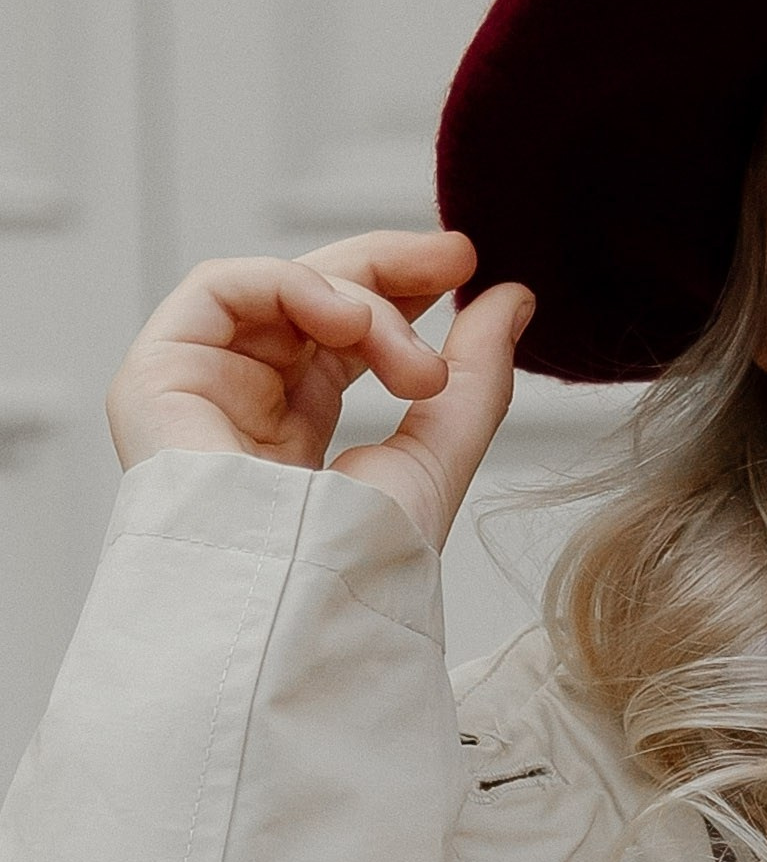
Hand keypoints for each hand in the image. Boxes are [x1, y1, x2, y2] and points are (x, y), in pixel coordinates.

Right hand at [106, 230, 532, 551]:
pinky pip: (220, 289)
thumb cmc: (356, 564)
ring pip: (278, 294)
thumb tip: (514, 299)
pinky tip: (350, 319)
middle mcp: (243, 409)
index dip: (402, 292)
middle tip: (456, 255)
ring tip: (410, 359)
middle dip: (388, 269)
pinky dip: (293, 285)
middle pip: (312, 304)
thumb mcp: (438, 454)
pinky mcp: (157, 376)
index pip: (344, 338)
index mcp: (296, 438)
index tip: (467, 266)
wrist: (296, 606)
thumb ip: (476, 377)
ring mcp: (199, 391)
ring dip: (358, 301)